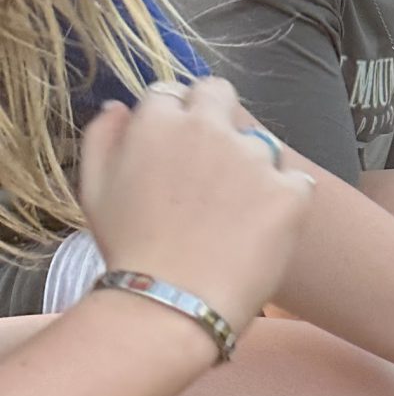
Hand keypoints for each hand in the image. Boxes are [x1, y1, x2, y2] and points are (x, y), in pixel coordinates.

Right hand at [79, 76, 312, 331]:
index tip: (176, 147)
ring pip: (261, 143)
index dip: (175, 116)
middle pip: (220, 95)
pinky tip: (264, 230)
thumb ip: (103, 137)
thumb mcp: (95, 189)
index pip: (174, 92)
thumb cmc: (128, 250)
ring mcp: (254, 158)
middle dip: (216, 116)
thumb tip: (120, 107)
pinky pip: (296, 183)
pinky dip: (286, 201)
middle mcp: (209, 128)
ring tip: (236, 212)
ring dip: (252, 165)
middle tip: (213, 163)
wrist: (172, 303)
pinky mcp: (290, 191)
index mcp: (160, 121)